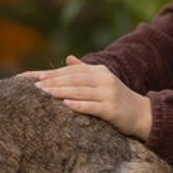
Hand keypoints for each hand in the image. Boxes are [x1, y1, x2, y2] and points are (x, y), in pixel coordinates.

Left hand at [24, 56, 151, 139]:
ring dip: (60, 91)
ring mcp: (109, 94)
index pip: (70, 71)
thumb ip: (84, 70)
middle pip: (73, 79)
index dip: (50, 73)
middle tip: (33, 85)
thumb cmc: (115, 98)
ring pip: (80, 91)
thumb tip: (68, 58)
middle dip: (52, 81)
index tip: (30, 77)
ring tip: (43, 93)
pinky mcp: (112, 109)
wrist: (142, 114)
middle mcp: (104, 79)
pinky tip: (65, 104)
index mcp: (99, 71)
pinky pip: (92, 106)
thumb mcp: (101, 81)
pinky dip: (78, 104)